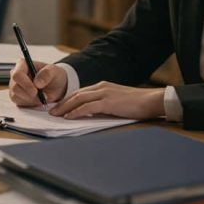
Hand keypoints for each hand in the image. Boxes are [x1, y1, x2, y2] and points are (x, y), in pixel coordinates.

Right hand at [8, 60, 66, 106]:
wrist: (56, 86)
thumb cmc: (54, 75)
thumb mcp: (54, 71)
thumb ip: (46, 74)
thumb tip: (37, 83)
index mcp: (22, 64)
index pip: (17, 75)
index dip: (25, 84)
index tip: (36, 91)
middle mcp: (16, 75)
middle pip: (15, 87)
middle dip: (29, 94)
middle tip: (42, 96)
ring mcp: (14, 86)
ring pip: (15, 96)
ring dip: (30, 100)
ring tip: (42, 97)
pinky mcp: (16, 96)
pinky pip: (18, 103)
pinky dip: (29, 103)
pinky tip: (37, 99)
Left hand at [50, 81, 164, 119]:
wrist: (152, 100)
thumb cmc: (137, 104)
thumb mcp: (117, 102)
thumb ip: (103, 105)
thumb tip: (91, 114)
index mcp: (103, 86)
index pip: (80, 92)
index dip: (67, 100)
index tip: (58, 107)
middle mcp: (101, 87)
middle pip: (76, 94)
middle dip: (62, 103)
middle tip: (52, 112)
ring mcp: (104, 93)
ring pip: (78, 99)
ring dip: (65, 107)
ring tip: (56, 115)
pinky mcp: (108, 102)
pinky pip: (88, 107)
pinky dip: (76, 111)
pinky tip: (69, 116)